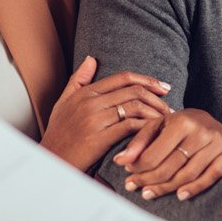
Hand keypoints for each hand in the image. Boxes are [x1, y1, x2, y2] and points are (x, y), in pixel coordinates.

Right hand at [40, 57, 171, 170]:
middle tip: (170, 106)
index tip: (163, 87)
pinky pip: (130, 126)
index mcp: (85, 92)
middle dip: (157, 97)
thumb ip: (78, 80)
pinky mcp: (99, 138)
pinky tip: (156, 133)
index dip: (147, 80)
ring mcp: (94, 119)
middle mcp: (90, 102)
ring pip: (135, 107)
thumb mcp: (64, 102)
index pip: (124, 78)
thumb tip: (91, 58)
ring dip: (155, 113)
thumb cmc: (59, 134)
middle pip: (133, 91)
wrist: (51, 162)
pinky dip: (147, 127)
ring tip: (166, 121)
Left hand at [113, 108, 221, 200]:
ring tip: (148, 194)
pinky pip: (211, 177)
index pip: (155, 154)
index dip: (139, 167)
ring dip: (166, 188)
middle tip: (134, 188)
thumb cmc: (180, 124)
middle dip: (149, 180)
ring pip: (188, 174)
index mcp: (182, 121)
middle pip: (170, 167)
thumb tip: (120, 161)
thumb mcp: (158, 125)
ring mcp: (217, 143)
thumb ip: (139, 142)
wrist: (210, 120)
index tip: (129, 174)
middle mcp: (201, 131)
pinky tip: (180, 196)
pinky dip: (195, 189)